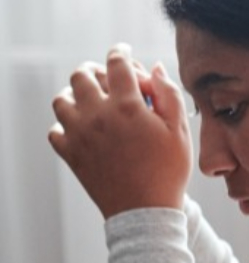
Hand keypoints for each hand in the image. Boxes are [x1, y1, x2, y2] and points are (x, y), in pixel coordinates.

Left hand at [48, 44, 192, 218]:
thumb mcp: (180, 131)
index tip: (123, 52)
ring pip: (62, 99)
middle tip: (107, 79)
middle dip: (95, 70)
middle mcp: (98, 115)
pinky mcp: (70, 154)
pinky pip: (55, 130)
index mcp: (127, 106)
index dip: (120, 51)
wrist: (146, 211)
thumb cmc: (168, 170)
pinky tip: (83, 130)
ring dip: (76, 95)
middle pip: (82, 75)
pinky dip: (66, 125)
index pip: (116, 63)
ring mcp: (79, 135)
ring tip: (91, 102)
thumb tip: (153, 67)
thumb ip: (168, 94)